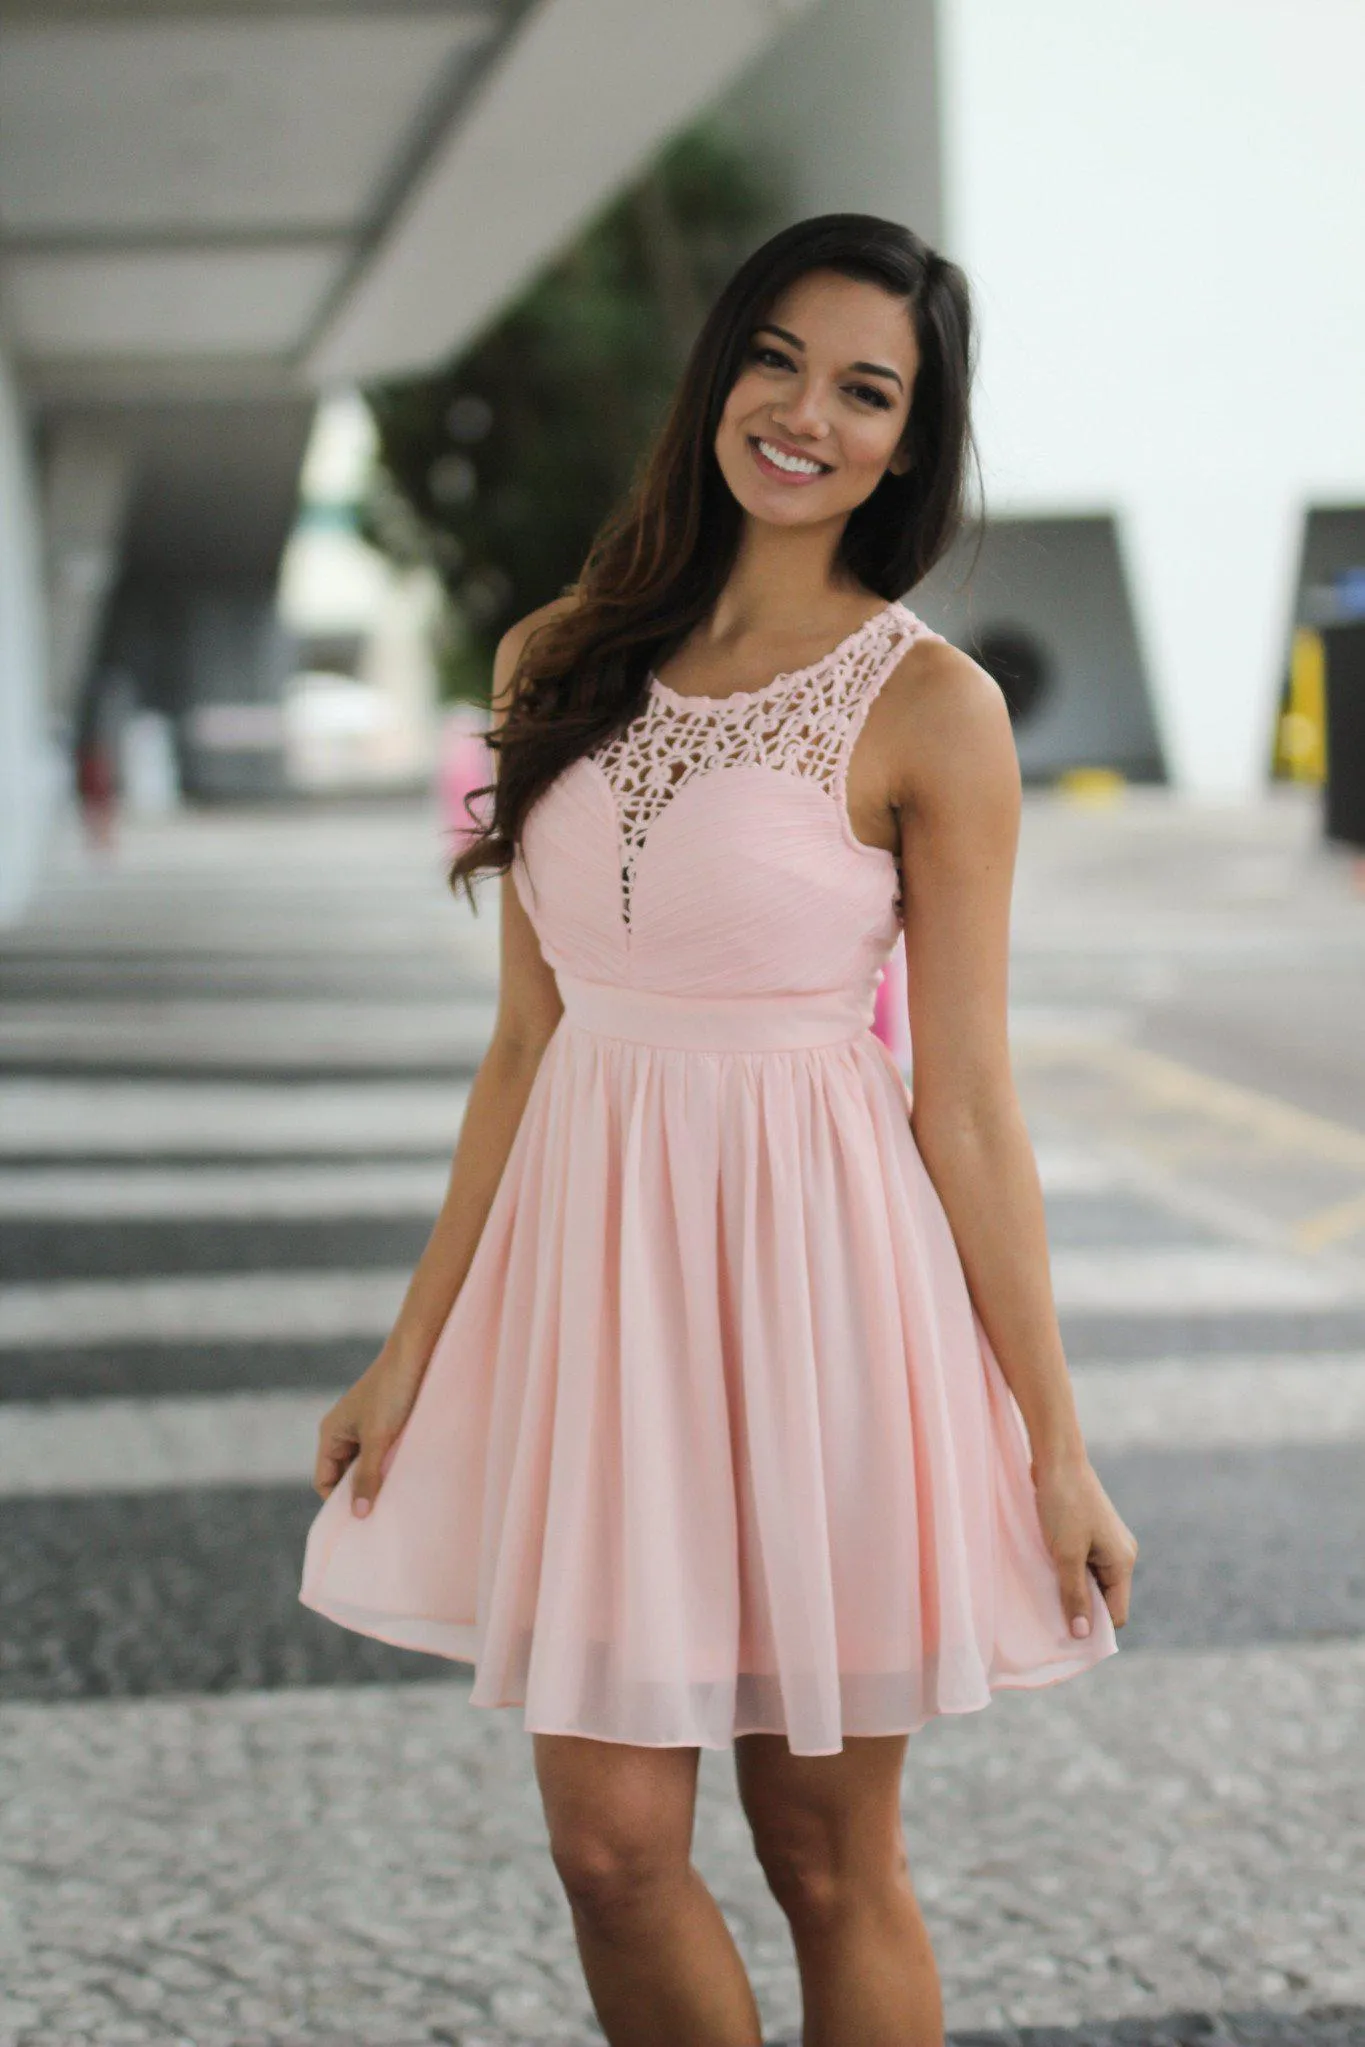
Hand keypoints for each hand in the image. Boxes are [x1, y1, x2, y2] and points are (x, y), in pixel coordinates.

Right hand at [313, 1346, 425, 1516]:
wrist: (417, 1353)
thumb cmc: (392, 1392)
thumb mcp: (378, 1438)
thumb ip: (367, 1475)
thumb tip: (357, 1515)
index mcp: (331, 1434)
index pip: (325, 1481)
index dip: (339, 1502)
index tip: (361, 1521)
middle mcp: (344, 1433)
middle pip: (345, 1476)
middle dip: (360, 1493)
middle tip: (381, 1515)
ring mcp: (366, 1429)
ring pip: (366, 1466)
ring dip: (378, 1480)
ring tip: (396, 1498)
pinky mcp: (387, 1425)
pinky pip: (383, 1455)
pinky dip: (391, 1466)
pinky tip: (407, 1477)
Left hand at [1030, 1451, 1138, 1638]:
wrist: (1057, 1459)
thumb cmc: (1063, 1504)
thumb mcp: (1066, 1554)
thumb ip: (1074, 1594)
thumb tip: (1082, 1634)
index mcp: (1123, 1562)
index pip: (1116, 1614)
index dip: (1094, 1626)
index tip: (1065, 1630)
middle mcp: (1121, 1554)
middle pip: (1104, 1599)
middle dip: (1081, 1607)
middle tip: (1050, 1610)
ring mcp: (1107, 1542)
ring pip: (1091, 1581)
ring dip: (1071, 1587)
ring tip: (1046, 1587)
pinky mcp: (1091, 1532)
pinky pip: (1083, 1564)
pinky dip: (1068, 1570)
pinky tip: (1047, 1568)